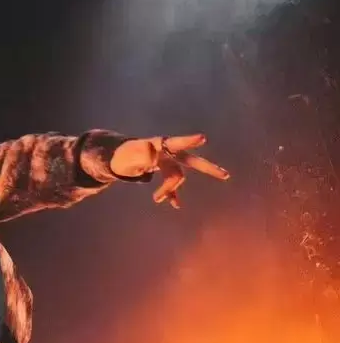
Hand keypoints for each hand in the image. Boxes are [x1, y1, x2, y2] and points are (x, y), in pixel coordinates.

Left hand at [110, 134, 228, 209]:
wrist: (117, 159)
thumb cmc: (123, 154)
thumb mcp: (128, 155)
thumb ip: (140, 154)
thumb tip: (153, 157)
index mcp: (160, 145)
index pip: (177, 142)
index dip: (189, 141)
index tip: (203, 138)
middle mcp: (168, 153)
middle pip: (191, 161)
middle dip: (207, 168)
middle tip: (225, 175)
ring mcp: (167, 164)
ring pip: (178, 177)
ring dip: (169, 189)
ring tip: (156, 199)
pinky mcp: (163, 174)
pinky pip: (172, 187)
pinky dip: (172, 196)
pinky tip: (176, 205)